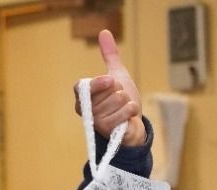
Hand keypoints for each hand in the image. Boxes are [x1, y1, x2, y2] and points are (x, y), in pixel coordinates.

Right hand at [73, 29, 145, 145]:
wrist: (133, 123)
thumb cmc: (122, 101)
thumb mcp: (117, 75)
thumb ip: (110, 55)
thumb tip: (104, 31)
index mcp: (83, 95)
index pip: (83, 86)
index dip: (98, 83)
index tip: (111, 80)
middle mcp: (85, 109)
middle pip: (108, 91)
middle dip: (121, 93)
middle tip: (120, 101)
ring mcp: (96, 121)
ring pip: (118, 100)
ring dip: (127, 103)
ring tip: (124, 109)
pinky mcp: (107, 131)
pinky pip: (123, 112)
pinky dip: (131, 111)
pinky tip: (128, 116)